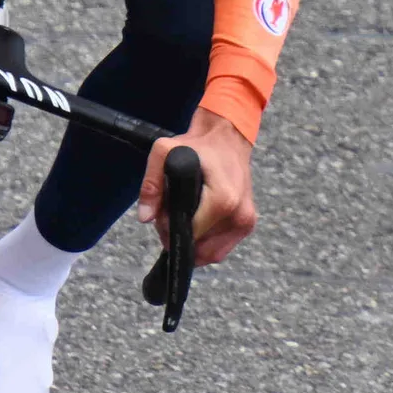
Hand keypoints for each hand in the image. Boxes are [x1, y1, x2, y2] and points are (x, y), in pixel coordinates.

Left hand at [140, 113, 257, 266]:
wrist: (227, 139)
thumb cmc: (197, 146)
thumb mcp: (165, 152)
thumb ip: (151, 184)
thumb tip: (145, 217)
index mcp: (223, 199)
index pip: (190, 234)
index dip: (171, 229)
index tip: (164, 215)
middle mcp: (239, 214)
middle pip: (200, 249)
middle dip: (180, 239)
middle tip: (172, 216)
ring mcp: (245, 222)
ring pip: (210, 253)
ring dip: (193, 242)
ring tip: (186, 216)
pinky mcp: (247, 226)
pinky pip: (221, 249)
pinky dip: (206, 242)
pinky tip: (198, 221)